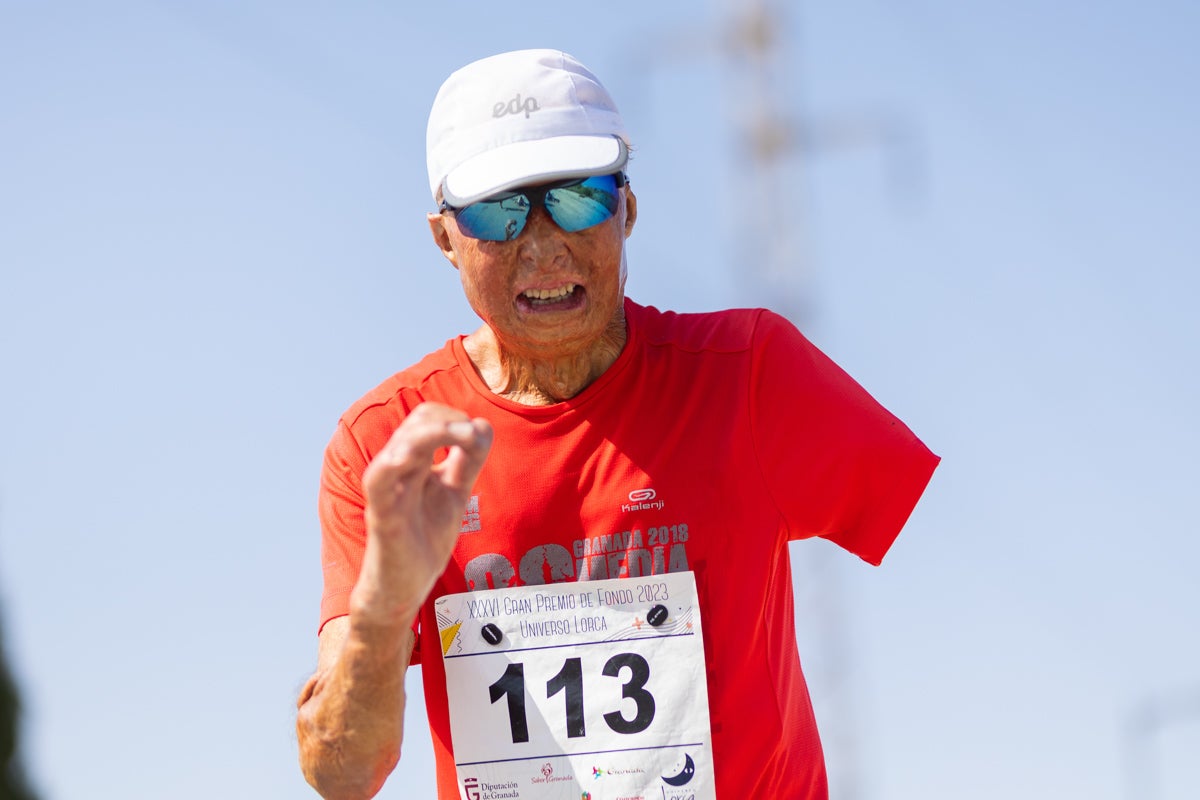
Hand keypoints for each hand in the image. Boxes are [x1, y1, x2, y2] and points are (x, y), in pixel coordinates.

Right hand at [352, 402, 492, 623]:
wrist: (406, 587)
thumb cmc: (424, 538)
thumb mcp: (454, 493)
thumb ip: (467, 462)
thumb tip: (482, 425)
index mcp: (415, 463)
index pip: (426, 418)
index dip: (453, 417)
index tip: (476, 434)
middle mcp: (399, 471)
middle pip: (414, 424)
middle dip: (447, 420)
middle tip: (472, 435)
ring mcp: (389, 493)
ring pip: (399, 447)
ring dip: (430, 433)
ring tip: (459, 434)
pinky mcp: (382, 517)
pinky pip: (378, 482)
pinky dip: (392, 464)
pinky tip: (413, 456)